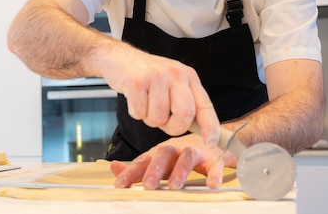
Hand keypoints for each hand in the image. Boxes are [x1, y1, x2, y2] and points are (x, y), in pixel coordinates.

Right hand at [101, 45, 219, 144]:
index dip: (210, 127)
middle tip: (163, 122)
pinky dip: (135, 113)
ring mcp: (156, 76)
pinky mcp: (137, 81)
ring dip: (150, 119)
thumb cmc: (147, 75)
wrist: (119, 57)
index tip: (210, 143)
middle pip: (185, 114)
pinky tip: (134, 98)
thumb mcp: (172, 82)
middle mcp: (175, 74)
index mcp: (188, 76)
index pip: (205, 105)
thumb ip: (186, 102)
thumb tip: (201, 131)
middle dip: (173, 127)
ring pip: (159, 117)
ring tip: (145, 103)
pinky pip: (139, 113)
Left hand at [110, 134, 234, 189]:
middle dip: (155, 170)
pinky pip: (214, 165)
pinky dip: (214, 174)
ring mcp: (195, 151)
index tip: (120, 185)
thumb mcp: (158, 161)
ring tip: (174, 187)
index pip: (143, 160)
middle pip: (163, 154)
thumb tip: (113, 168)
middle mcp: (175, 149)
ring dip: (180, 171)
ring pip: (187, 157)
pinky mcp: (213, 157)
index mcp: (160, 152)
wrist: (211, 141)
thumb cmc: (180, 155)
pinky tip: (212, 185)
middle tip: (148, 186)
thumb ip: (138, 168)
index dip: (131, 172)